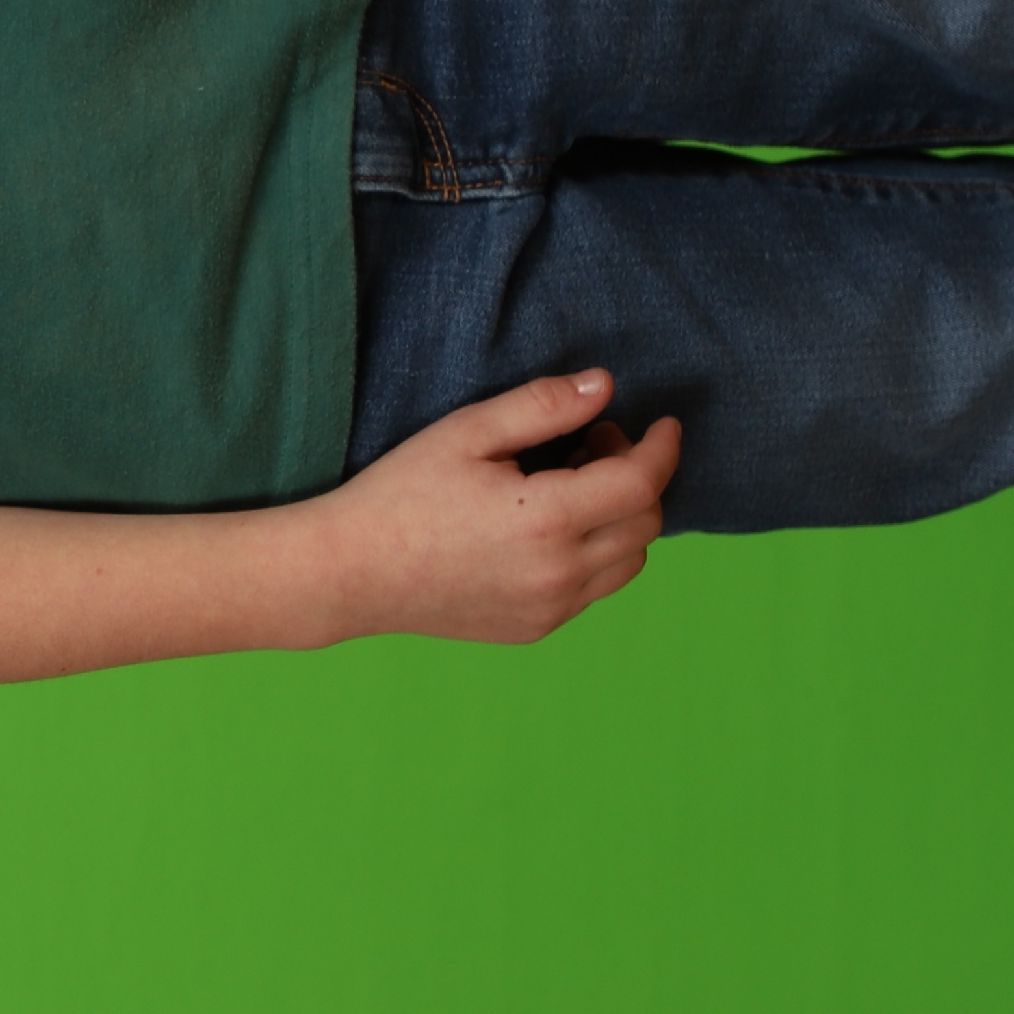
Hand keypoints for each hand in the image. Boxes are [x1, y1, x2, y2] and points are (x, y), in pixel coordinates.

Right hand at [312, 369, 682, 644]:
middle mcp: (560, 574)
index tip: (663, 424)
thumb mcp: (465, 433)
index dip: (662, 448)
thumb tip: (605, 385)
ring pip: (629, 561)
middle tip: (589, 445)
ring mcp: (551, 608)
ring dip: (621, 518)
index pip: (641, 483)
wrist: (350, 572)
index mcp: (546, 520)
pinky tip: (544, 529)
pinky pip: (594, 588)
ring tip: (568, 488)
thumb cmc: (400, 494)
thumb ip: (541, 406)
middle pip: (645, 523)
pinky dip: (594, 552)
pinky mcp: (537, 627)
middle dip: (636, 476)